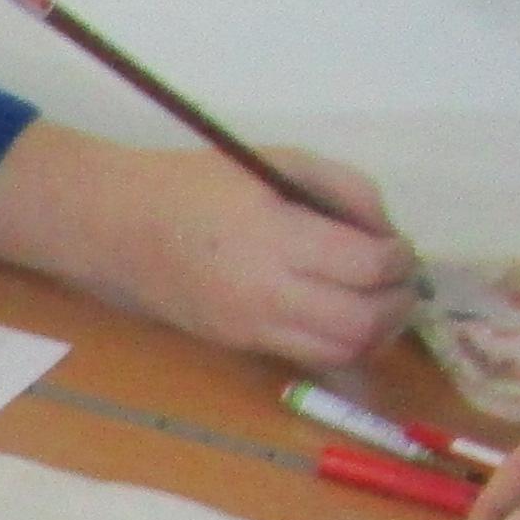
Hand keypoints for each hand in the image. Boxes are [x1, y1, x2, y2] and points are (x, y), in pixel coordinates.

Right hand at [0, 125, 411, 368]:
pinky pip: (312, 358)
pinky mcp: (242, 346)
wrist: (119, 228)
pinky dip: (343, 344)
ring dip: (378, 332)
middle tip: (400, 282)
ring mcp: (252, 328)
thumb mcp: (278, 161)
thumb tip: (386, 235)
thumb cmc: (198, 183)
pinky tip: (344, 317)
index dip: (399, 257)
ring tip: (379, 302)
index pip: (368, 266)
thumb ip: (345, 189)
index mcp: (276, 238)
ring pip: (343, 353)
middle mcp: (267, 293)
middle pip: (363, 322)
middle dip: (398, 303)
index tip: (395, 245)